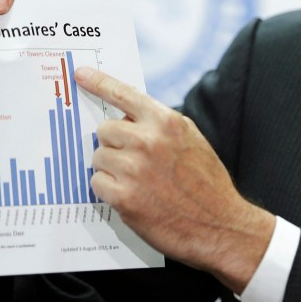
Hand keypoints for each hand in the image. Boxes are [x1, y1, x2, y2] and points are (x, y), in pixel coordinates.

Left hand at [74, 66, 274, 293]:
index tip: (80, 75)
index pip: (124, 94)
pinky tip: (133, 197)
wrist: (220, 226)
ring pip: (99, 157)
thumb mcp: (191, 140)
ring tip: (138, 182)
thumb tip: (129, 116)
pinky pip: (97, 183)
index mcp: (167, 122)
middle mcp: (148, 141)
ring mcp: (134, 169)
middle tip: (133, 161)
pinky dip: (110, 191)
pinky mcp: (124, 197)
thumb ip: (160, 125)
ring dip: (111, 169)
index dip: (99, 83)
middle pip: (104, 130)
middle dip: (114, 144)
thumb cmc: (207, 185)